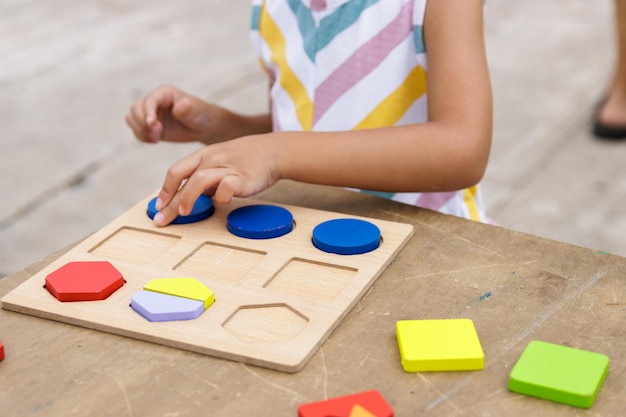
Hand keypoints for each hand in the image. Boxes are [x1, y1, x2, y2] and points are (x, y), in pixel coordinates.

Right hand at [125, 85, 222, 143]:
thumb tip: (182, 104)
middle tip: (158, 134)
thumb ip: (186, 109)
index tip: (153, 125)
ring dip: (140, 130)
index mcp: (164, 93)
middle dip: (143, 123)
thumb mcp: (195, 112)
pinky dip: (141, 137)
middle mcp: (154, 101)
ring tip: (156, 138)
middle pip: (135, 109)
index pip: (149, 100)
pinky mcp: (149, 125)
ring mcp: (150, 113)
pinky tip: (155, 141)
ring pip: (132, 118)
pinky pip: (136, 130)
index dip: (148, 112)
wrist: (203, 127)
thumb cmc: (200, 115)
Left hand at [152, 134, 281, 225]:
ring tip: (184, 213)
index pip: (176, 171)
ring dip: (188, 198)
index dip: (165, 190)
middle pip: (182, 178)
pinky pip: (227, 186)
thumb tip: (188, 198)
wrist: (273, 151)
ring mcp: (226, 168)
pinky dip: (221, 196)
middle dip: (169, 202)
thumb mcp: (219, 162)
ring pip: (199, 180)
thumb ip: (203, 177)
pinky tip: (221, 202)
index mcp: (203, 156)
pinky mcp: (242, 178)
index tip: (158, 206)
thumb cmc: (245, 160)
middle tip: (161, 220)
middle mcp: (212, 160)